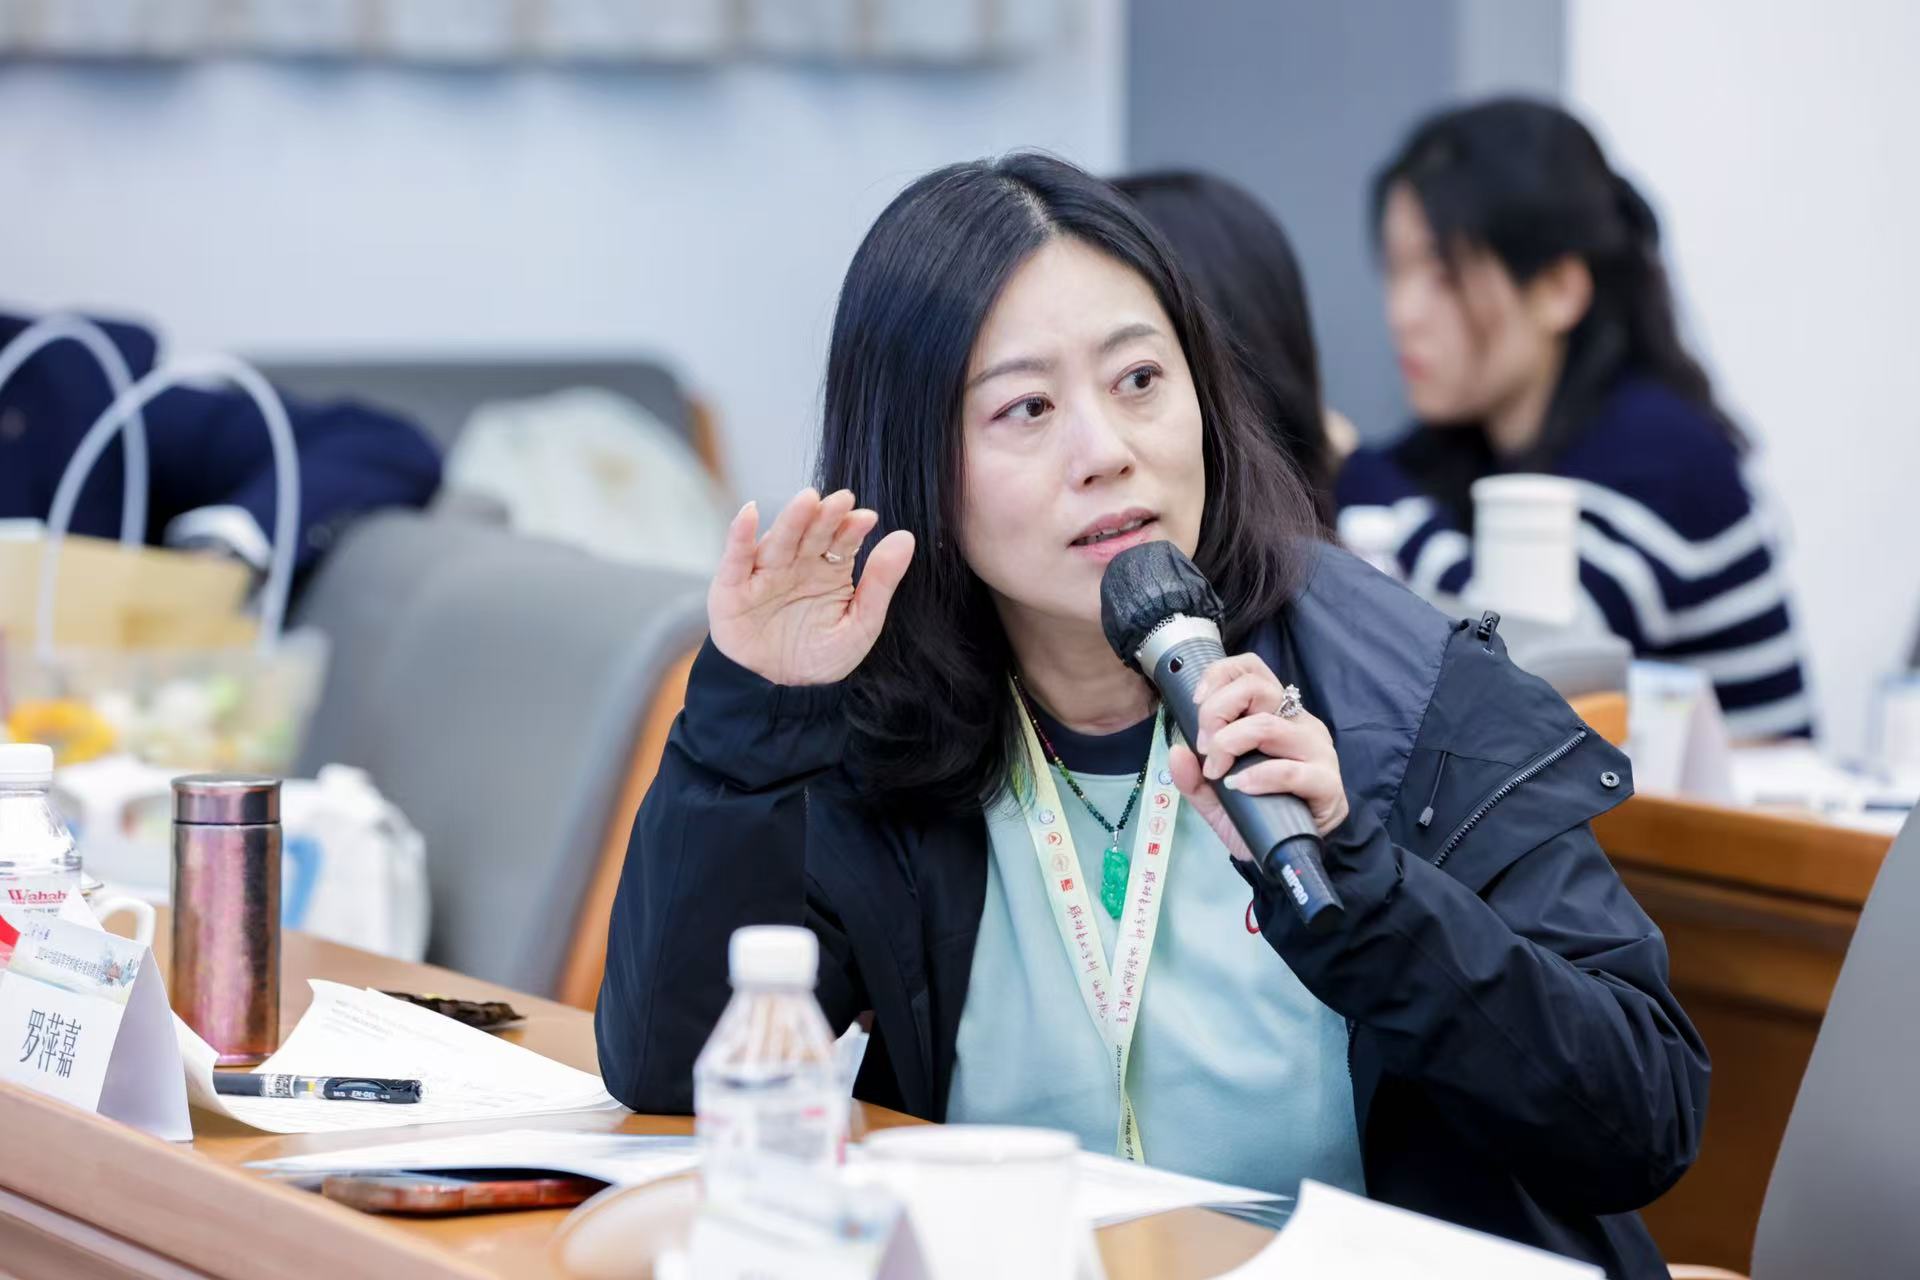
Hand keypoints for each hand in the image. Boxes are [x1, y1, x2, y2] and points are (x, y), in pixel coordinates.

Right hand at [708, 487, 914, 686]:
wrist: (779, 691)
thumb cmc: (819, 655)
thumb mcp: (860, 626)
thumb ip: (880, 584)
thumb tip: (905, 538)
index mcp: (828, 569)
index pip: (841, 541)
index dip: (852, 528)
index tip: (867, 518)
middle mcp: (797, 564)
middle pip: (811, 534)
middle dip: (825, 517)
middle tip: (842, 499)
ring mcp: (764, 573)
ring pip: (779, 541)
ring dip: (792, 519)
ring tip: (808, 500)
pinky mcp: (732, 588)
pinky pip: (736, 558)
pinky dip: (740, 535)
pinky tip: (750, 513)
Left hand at [1167, 653, 1348, 860]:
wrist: (1285, 854)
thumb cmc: (1256, 815)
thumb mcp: (1214, 796)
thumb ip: (1193, 775)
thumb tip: (1176, 751)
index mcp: (1276, 714)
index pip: (1253, 670)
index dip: (1220, 676)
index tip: (1196, 702)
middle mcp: (1299, 724)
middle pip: (1256, 688)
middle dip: (1217, 711)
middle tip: (1203, 746)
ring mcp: (1317, 751)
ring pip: (1268, 725)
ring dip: (1230, 743)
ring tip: (1217, 771)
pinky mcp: (1327, 783)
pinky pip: (1291, 770)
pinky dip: (1258, 777)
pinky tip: (1240, 787)